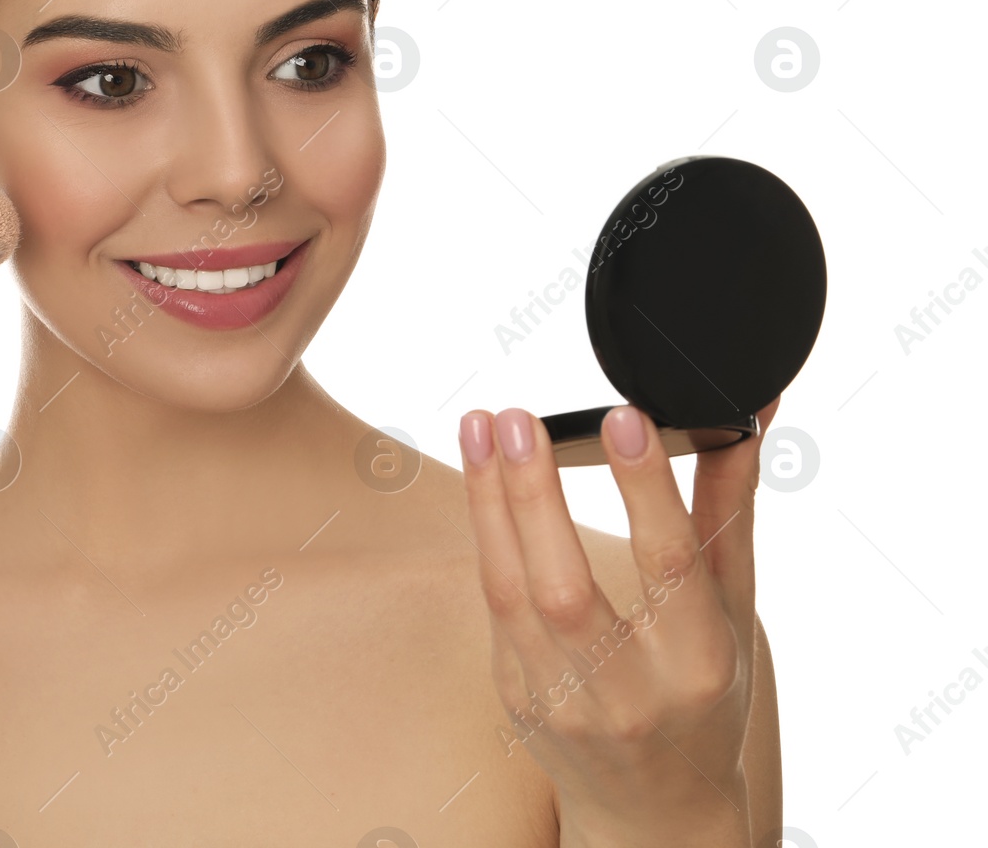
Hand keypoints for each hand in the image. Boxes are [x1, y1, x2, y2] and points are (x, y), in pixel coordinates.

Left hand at [456, 396, 780, 846]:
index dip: (644, 488)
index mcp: (698, 663)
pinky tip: (481, 478)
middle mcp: (628, 690)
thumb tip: (746, 417)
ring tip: (480, 426)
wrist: (656, 810)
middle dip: (534, 493)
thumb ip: (729, 510)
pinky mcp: (516, 696)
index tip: (621, 417)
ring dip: (489, 501)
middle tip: (515, 416)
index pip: (669, 565)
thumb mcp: (734, 611)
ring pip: (511, 591)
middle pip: (566, 584)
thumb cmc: (706, 694)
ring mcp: (562, 699)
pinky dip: (486, 535)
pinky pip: (494, 605)